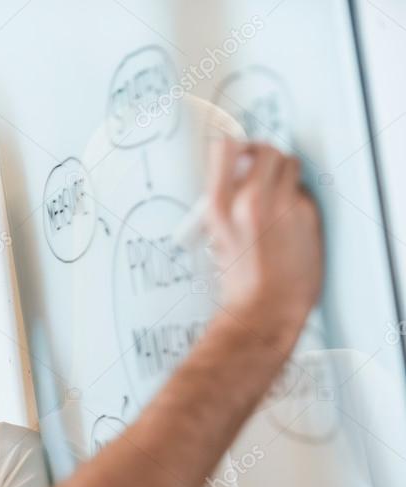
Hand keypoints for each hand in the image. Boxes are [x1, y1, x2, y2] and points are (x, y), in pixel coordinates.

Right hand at [205, 138, 322, 336]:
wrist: (265, 306)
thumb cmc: (240, 278)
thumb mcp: (216, 235)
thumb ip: (225, 199)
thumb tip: (238, 172)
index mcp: (219, 206)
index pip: (226, 148)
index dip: (234, 145)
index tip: (237, 149)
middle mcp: (251, 201)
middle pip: (265, 149)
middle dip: (264, 155)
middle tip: (260, 166)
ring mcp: (283, 206)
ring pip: (290, 164)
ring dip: (283, 172)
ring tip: (276, 191)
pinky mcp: (307, 214)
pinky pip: (303, 192)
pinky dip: (296, 199)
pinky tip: (288, 219)